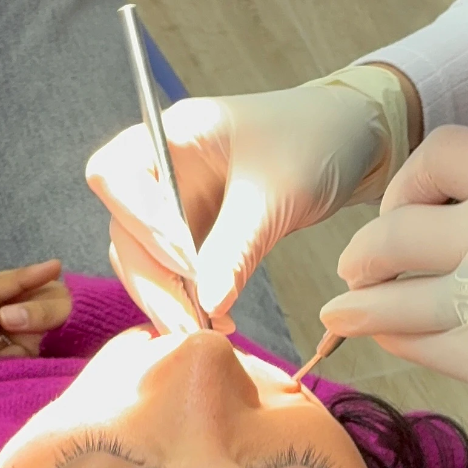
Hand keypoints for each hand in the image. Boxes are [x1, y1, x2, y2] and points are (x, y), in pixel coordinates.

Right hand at [87, 65, 409, 323]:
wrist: (353, 136)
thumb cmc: (316, 140)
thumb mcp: (278, 193)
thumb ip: (236, 247)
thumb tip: (204, 307)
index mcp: (175, 133)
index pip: (114, 174)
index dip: (139, 221)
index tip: (186, 263)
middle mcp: (165, 164)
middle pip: (123, 225)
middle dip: (152, 279)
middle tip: (189, 327)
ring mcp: (177, 197)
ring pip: (142, 254)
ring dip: (166, 296)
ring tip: (204, 334)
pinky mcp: (196, 227)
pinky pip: (173, 268)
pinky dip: (187, 297)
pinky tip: (218, 322)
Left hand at [323, 127, 467, 467]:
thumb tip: (438, 210)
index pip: (441, 150)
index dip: (406, 178)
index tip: (401, 206)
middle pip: (397, 225)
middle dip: (365, 247)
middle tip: (359, 262)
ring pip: (391, 290)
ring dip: (358, 299)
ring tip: (345, 306)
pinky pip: (415, 340)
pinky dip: (387, 334)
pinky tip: (382, 334)